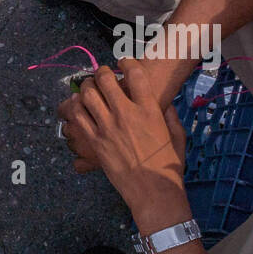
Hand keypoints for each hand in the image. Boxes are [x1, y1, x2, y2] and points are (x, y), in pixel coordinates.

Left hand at [67, 58, 191, 231]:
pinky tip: (77, 105)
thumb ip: (170, 114)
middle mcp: (126, 114)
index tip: (123, 62)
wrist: (153, 190)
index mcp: (149, 109)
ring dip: (86, 87)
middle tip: (101, 73)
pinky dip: (75, 107)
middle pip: (106, 80)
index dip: (127, 63)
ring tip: (87, 86)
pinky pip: (78, 117)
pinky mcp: (95, 142)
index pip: (135, 74)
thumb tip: (163, 102)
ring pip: (88, 96)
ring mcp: (108, 128)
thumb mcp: (177, 135)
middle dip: (102, 72)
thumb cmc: (169, 164)